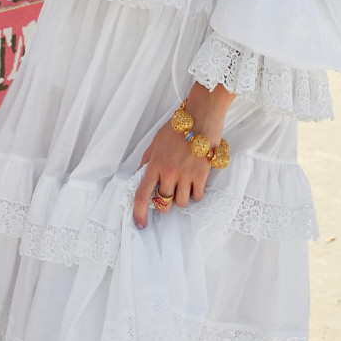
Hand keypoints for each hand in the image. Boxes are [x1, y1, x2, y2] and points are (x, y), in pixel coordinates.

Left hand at [132, 82, 235, 228]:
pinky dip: (196, 192)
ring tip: (185, 183)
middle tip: (170, 192)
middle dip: (165, 203)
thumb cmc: (177, 128)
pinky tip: (196, 180)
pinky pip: (197, 197)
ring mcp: (186, 175)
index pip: (142, 194)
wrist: (201, 116)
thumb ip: (147, 160)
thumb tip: (139, 176)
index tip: (140, 224)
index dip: (139, 212)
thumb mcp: (156, 142)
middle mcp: (168, 172)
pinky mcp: (202, 175)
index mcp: (154, 164)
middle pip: (163, 203)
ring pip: (182, 203)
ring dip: (182, 197)